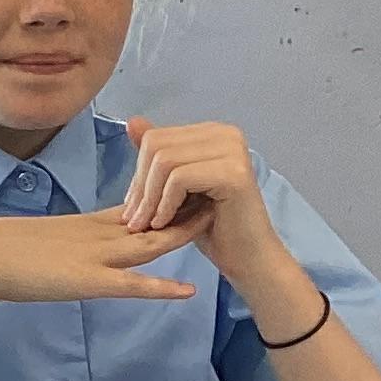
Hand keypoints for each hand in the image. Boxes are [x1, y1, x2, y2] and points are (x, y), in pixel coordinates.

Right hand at [0, 211, 201, 307]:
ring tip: (218, 223)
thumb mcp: (37, 242)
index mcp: (85, 227)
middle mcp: (95, 237)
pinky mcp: (85, 282)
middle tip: (221, 191)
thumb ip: (58, 244)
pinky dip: (159, 287)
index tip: (195, 188)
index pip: (136, 208)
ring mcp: (92, 258)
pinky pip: (130, 285)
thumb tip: (65, 248)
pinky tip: (188, 291)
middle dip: (188, 205)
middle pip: (152, 218)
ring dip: (183, 234)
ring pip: (149, 244)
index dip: (167, 198)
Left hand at [122, 118, 284, 278]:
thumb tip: (132, 121)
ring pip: (164, 161)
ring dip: (149, 199)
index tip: (133, 205)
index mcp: (213, 132)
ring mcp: (233, 150)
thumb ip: (157, 155)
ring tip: (146, 225)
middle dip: (140, 186)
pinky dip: (164, 204)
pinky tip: (163, 224)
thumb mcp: (175, 188)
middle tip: (134, 219)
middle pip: (157, 146)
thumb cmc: (212, 227)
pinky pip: (179, 178)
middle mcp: (226, 133)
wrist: (247, 259)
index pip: (156, 137)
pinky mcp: (233, 172)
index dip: (138, 172)